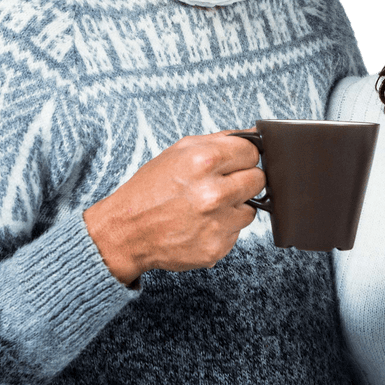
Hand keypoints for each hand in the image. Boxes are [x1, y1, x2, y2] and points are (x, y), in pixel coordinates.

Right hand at [83, 131, 265, 283]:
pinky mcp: (217, 247)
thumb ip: (219, 141)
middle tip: (220, 185)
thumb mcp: (179, 152)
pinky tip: (201, 224)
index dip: (242, 157)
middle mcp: (213, 193)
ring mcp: (217, 223)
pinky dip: (223, 228)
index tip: (233, 163)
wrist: (126, 232)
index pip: (252, 152)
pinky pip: (236, 232)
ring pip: (251, 209)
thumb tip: (252, 136)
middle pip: (258, 179)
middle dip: (242, 180)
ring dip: (234, 207)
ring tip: (206, 207)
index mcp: (204, 161)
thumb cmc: (150, 190)